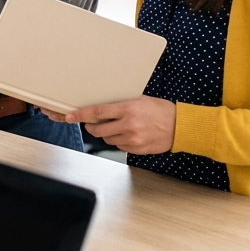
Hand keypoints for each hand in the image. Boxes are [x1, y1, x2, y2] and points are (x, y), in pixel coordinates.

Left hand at [42, 97, 176, 154]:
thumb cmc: (161, 110)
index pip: (97, 112)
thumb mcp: (140, 100)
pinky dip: (119, 141)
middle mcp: (128, 125)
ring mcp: (132, 139)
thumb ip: (120, 105)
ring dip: (107, 134)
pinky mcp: (136, 150)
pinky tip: (129, 134)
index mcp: (128, 109)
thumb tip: (101, 109)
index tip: (70, 116)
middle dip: (93, 127)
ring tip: (120, 127)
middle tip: (94, 123)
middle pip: (98, 130)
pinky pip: (119, 146)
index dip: (81, 115)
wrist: (179, 127)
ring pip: (107, 139)